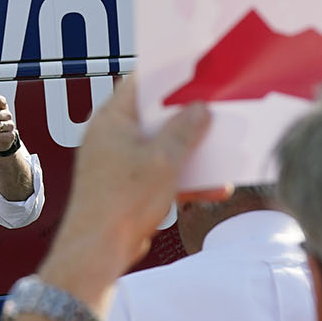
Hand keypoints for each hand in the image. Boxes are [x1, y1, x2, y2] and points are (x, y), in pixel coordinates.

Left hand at [40, 76, 211, 303]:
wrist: (99, 250)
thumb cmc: (122, 201)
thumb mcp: (164, 159)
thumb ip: (185, 129)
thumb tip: (200, 108)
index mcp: (111, 119)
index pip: (140, 83)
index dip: (168, 74)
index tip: (196, 70)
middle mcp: (111, 137)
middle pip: (155, 116)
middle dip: (187, 117)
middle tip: (216, 109)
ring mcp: (118, 162)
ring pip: (161, 147)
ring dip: (191, 151)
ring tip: (222, 150)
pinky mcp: (127, 186)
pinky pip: (159, 173)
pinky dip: (183, 178)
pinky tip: (214, 188)